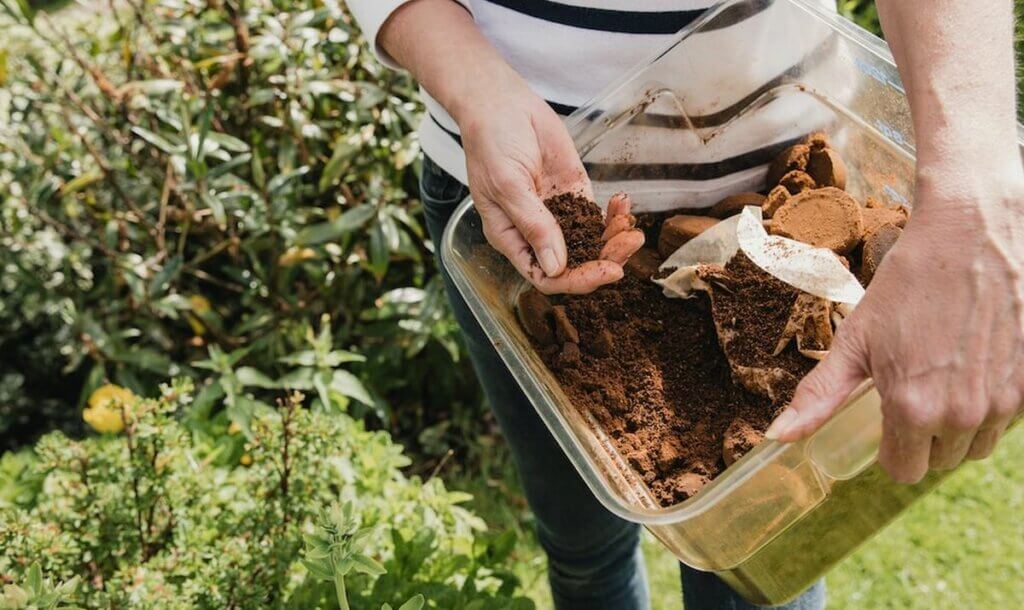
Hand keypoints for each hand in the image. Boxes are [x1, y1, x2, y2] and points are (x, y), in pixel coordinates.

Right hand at [458, 82, 642, 293]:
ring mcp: (557, 213)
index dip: (576, 280)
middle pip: (574, 263)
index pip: (546, 276)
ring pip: (590, 242)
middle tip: (630, 244)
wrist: (501, 104)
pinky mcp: (574, 192)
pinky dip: (614, 214)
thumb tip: (555, 267)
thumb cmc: (491, 143)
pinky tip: (624, 204)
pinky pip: (597, 214)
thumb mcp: (508, 185)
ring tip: (633, 228)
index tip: (606, 271)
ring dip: (614, 239)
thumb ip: (533, 225)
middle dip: (605, 259)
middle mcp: (535, 232)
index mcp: (511, 238)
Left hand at [766, 173, 1023, 482]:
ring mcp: (1004, 402)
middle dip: (923, 436)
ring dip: (959, 425)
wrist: (974, 236)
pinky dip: (990, 404)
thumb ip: (819, 396)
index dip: (890, 449)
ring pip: (976, 445)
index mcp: (914, 409)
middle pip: (939, 460)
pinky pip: (1007, 420)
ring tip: (943, 377)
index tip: (886, 419)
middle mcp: (963, 415)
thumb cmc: (909, 284)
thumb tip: (778, 436)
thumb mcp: (855, 340)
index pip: (902, 470)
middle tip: (914, 388)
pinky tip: (974, 366)